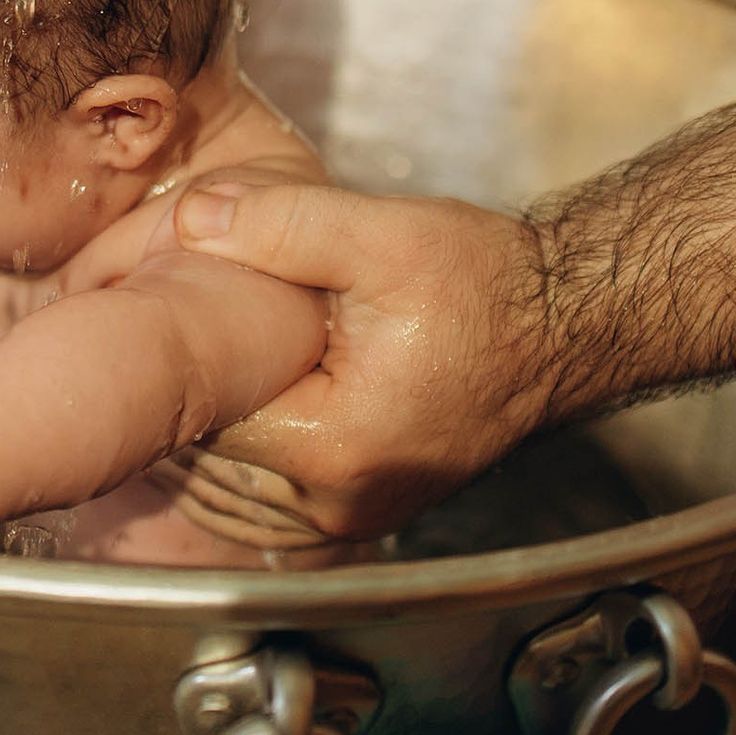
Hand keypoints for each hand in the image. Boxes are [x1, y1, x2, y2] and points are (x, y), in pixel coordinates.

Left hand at [167, 181, 552, 543]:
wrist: (563, 323)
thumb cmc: (487, 284)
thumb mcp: (381, 233)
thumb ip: (278, 225)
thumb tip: (189, 219)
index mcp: (333, 445)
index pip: (202, 414)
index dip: (181, 356)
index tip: (172, 307)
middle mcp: (339, 503)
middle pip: (210, 460)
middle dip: (197, 392)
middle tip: (182, 324)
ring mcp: (354, 515)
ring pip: (233, 488)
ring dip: (219, 425)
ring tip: (217, 358)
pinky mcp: (365, 507)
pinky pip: (271, 498)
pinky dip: (248, 456)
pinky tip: (252, 395)